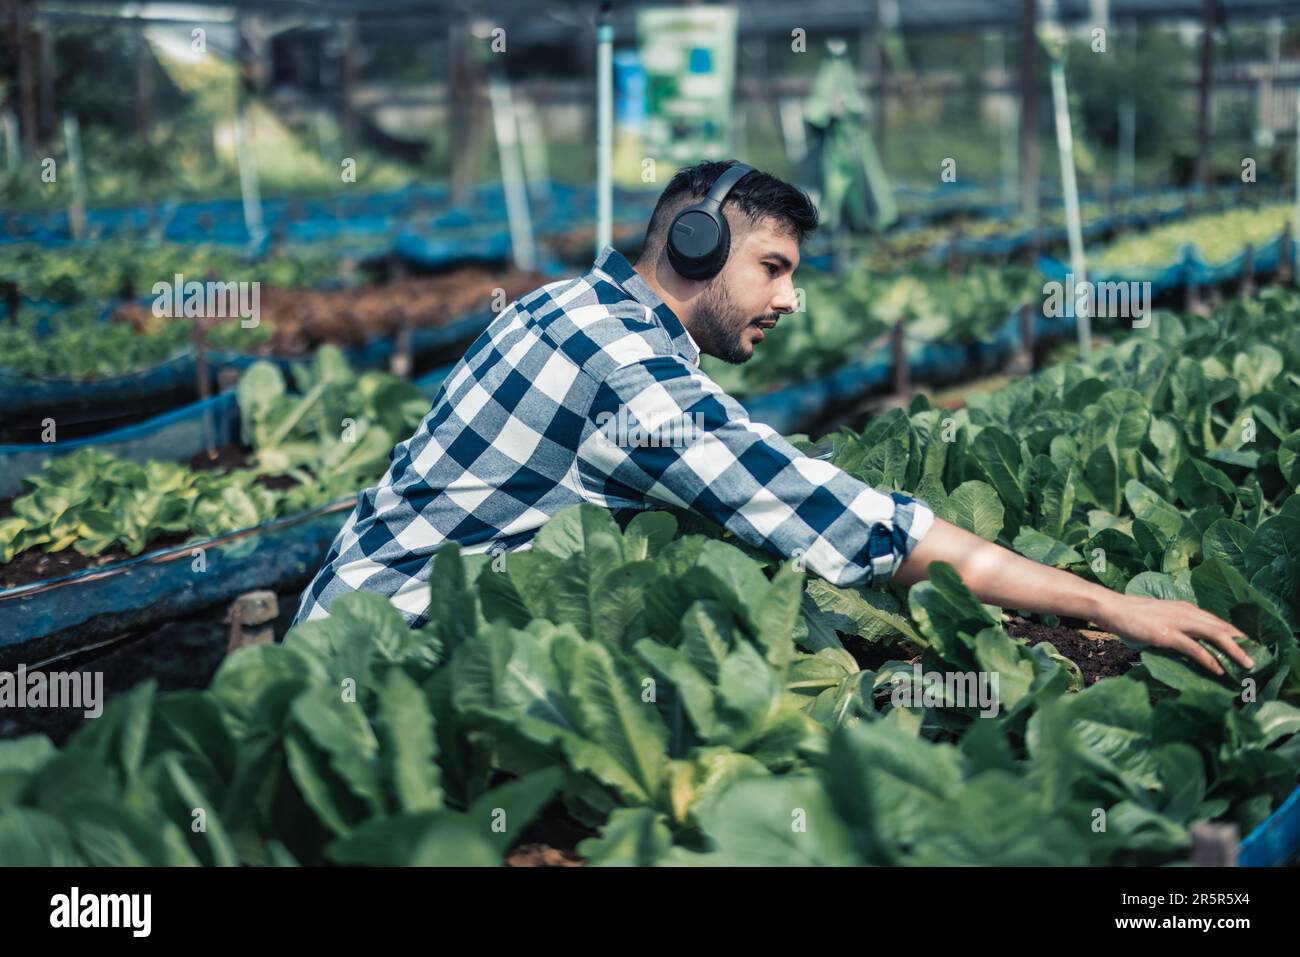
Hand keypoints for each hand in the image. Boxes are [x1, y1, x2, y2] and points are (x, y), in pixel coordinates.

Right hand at [1097, 595, 1254, 675]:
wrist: (1110, 607)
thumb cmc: (1129, 614)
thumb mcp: (1157, 617)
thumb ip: (1173, 625)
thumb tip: (1183, 640)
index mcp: (1184, 607)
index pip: (1215, 620)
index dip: (1232, 633)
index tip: (1245, 645)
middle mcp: (1186, 612)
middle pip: (1221, 627)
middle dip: (1241, 643)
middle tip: (1255, 657)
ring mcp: (1177, 622)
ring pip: (1215, 635)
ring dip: (1234, 650)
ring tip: (1247, 664)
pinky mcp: (1167, 634)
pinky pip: (1194, 648)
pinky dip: (1209, 659)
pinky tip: (1218, 669)